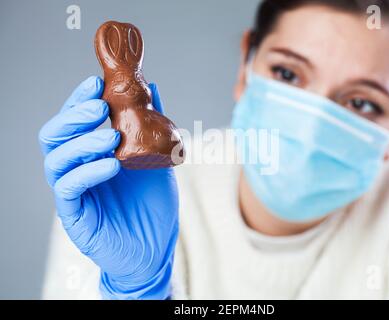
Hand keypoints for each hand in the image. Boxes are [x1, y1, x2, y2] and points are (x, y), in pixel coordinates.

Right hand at [39, 76, 178, 298]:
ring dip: (82, 142)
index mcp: (91, 153)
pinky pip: (69, 188)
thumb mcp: (158, 157)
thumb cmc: (154, 203)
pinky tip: (112, 165)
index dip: (79, 100)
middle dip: (74, 116)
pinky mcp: (74, 215)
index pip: (74, 121)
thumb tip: (153, 87)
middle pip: (54, 135)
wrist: (156, 247)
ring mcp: (72, 192)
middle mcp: (76, 168)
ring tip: (112, 138)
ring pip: (57, 159)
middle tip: (100, 107)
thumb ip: (151, 125)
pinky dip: (88, 172)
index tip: (96, 83)